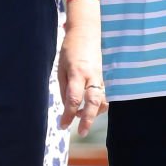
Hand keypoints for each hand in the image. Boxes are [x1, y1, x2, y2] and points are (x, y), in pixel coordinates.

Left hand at [58, 0, 106, 136]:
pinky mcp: (104, 78)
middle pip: (93, 101)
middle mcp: (91, 75)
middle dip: (87, 119)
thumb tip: (68, 108)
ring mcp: (100, 77)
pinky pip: (103, 96)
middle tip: (81, 132)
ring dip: (93, 113)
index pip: (73, 98)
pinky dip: (98, 106)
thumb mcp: (61, 68)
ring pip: (102, 100)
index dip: (68, 114)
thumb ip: (65, 89)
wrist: (86, 33)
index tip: (62, 125)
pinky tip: (89, 109)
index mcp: (77, 72)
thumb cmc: (70, 50)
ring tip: (82, 120)